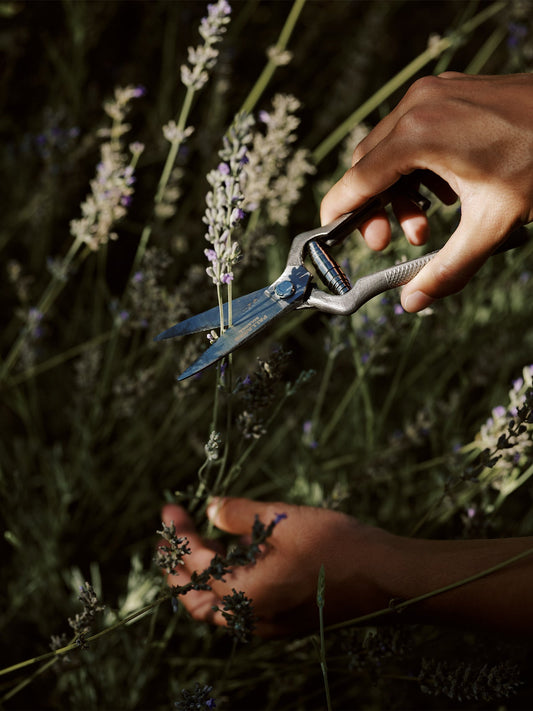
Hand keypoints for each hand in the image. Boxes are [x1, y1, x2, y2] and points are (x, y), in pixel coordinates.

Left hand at [161, 497, 532, 637]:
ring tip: (194, 545)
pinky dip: (223, 587)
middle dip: (177, 564)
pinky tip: (232, 561)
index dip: (177, 535)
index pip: (194, 564)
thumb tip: (210, 508)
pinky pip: (239, 610)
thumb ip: (240, 514)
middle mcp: (250, 617)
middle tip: (169, 535)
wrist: (387, 579)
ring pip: (216, 608)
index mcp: (244, 593)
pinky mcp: (284, 621)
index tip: (168, 507)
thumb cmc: (337, 546)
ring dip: (198, 578)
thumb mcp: (283, 520)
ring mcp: (268, 624)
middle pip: (195, 597)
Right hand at [320, 73, 532, 311]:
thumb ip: (447, 268)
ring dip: (398, 192)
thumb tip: (413, 301)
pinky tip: (445, 193)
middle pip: (368, 166)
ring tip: (426, 225)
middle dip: (374, 209)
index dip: (339, 211)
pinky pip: (413, 135)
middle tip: (390, 243)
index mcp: (418, 135)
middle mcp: (417, 107)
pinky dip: (417, 169)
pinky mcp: (447, 94)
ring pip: (389, 151)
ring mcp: (433, 95)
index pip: (357, 179)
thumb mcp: (492, 224)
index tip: (329, 235)